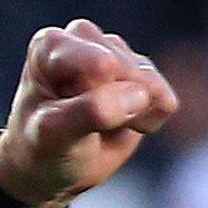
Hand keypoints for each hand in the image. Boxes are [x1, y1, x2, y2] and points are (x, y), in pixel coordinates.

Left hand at [0, 20, 176, 207]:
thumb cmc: (44, 148)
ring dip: (128, 116)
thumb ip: (90, 111)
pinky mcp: (145, 73)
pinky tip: (121, 124)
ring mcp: (117, 52)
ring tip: (97, 125)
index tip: (58, 115)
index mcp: (50, 45)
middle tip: (79, 124)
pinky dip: (146, 121)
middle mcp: (84, 38)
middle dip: (110, 107)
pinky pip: (164, 100)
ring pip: (148, 84)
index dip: (87, 101)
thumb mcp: (53, 136)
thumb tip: (141, 94)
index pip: (98, 66)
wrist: (54, 168)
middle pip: (126, 71)